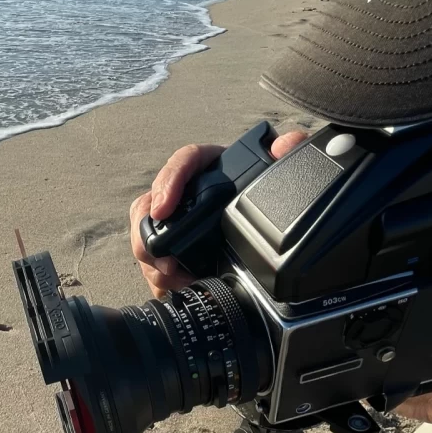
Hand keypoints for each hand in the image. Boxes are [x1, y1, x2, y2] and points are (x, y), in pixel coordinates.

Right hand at [129, 132, 309, 296]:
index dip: (169, 182)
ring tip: (171, 279)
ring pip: (145, 233)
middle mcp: (186, 190)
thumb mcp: (278, 171)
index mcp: (211, 165)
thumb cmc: (265, 188)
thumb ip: (286, 151)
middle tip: (163, 260)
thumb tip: (286, 145)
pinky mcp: (173, 244)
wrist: (265, 223)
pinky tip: (171, 287)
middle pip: (150, 204)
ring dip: (152, 260)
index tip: (163, 207)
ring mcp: (175, 219)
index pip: (184, 162)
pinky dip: (158, 276)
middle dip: (147, 235)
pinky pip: (152, 258)